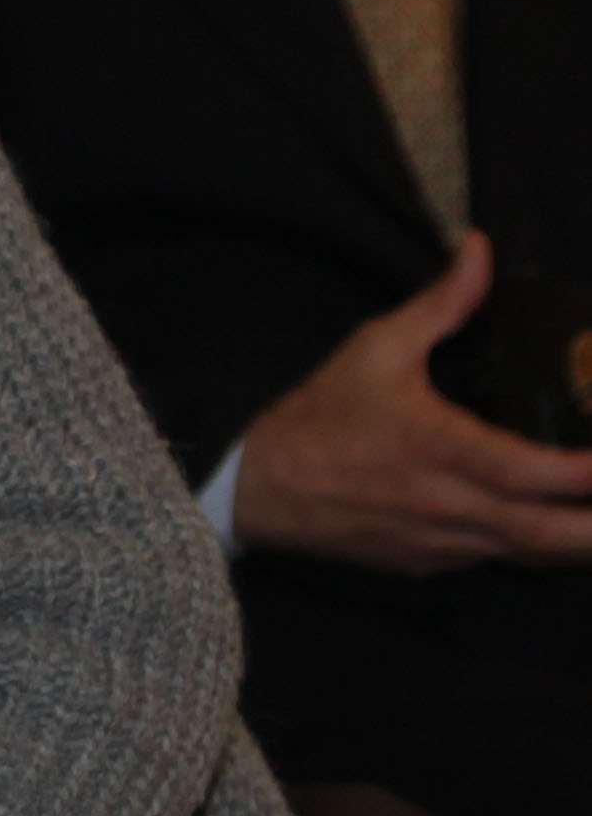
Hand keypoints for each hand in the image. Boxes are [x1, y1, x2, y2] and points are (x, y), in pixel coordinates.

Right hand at [236, 232, 591, 573]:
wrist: (256, 487)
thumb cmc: (317, 418)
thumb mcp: (376, 349)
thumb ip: (441, 304)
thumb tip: (481, 251)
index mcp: (437, 448)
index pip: (530, 472)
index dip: (584, 474)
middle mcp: (444, 504)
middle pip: (547, 535)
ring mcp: (437, 543)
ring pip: (529, 556)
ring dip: (575, 542)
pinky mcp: (425, 564)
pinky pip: (494, 559)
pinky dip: (530, 545)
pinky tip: (550, 523)